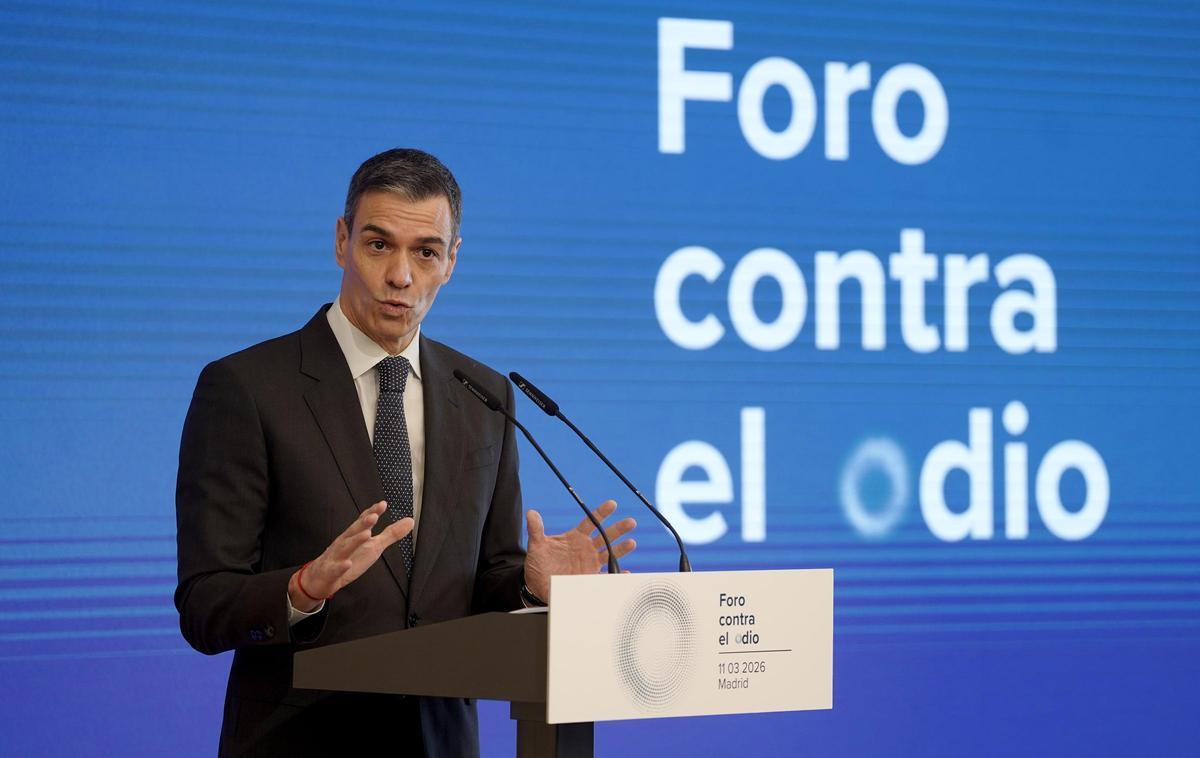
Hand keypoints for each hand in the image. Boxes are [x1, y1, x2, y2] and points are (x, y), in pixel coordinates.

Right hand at [288, 501, 412, 611]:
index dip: (372, 513)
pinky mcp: (330, 572)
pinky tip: (348, 564)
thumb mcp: (372, 546)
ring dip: (355, 540)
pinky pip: (335, 569)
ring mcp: (335, 557)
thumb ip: (390, 534)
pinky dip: (341, 566)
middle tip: (374, 516)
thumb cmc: (347, 558)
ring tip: (366, 534)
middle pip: (353, 531)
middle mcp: (344, 543)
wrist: (320, 578)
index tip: (382, 504)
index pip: (363, 522)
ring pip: (344, 547)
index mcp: (354, 536)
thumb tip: (410, 521)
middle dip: (363, 523)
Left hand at [523, 499, 635, 601]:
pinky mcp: (590, 577)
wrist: (537, 584)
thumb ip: (536, 530)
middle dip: (618, 529)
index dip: (601, 512)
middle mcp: (586, 548)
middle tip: (631, 522)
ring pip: (609, 554)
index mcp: (575, 537)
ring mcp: (590, 562)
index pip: (591, 522)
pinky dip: (616, 576)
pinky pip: (605, 576)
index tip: (612, 504)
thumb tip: (531, 513)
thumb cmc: (538, 563)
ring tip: (632, 543)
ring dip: (621, 549)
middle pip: (605, 536)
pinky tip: (626, 574)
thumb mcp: (536, 546)